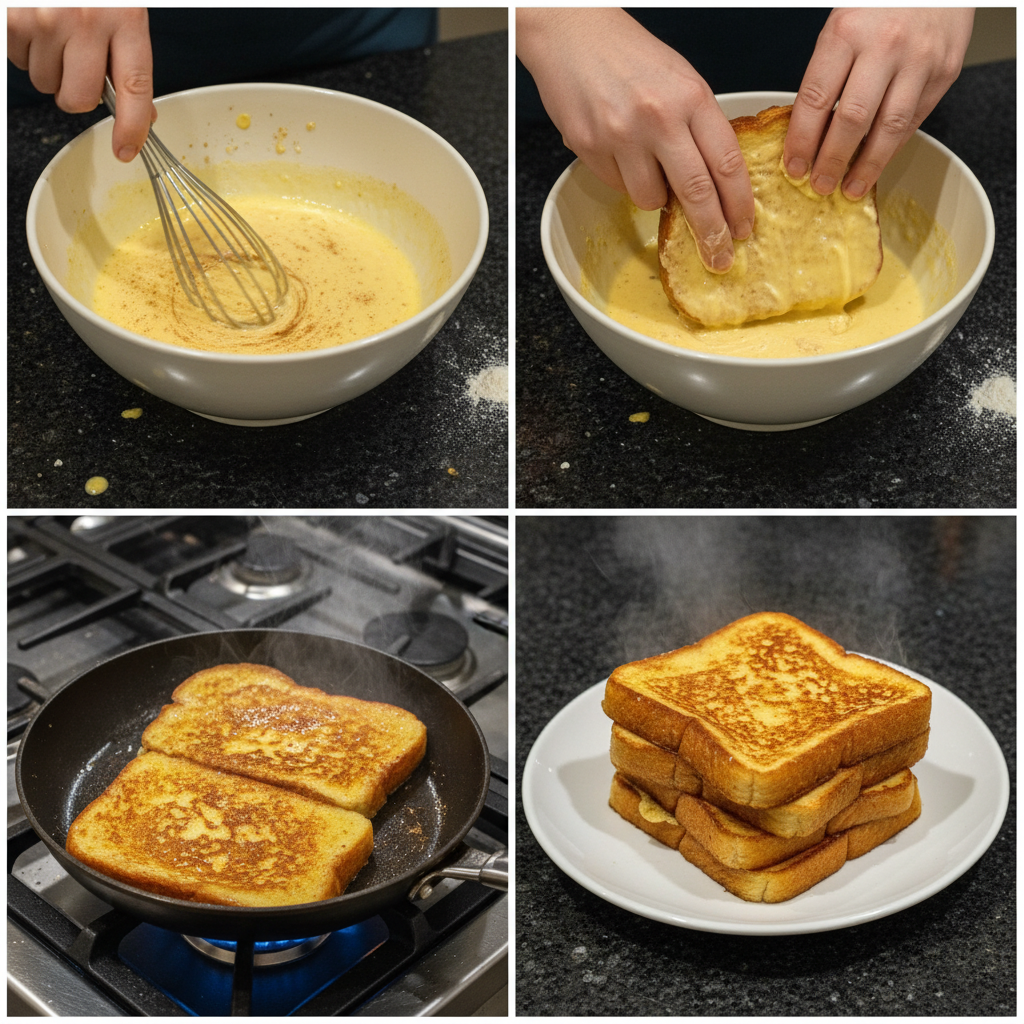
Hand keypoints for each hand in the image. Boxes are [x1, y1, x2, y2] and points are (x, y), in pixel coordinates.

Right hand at [7, 7, 155, 161]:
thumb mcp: (123, 13)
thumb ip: (131, 63)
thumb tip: (143, 116)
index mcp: (125, 19)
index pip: (135, 89)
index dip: (132, 128)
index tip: (126, 150)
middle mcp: (86, 21)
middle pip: (79, 99)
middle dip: (75, 93)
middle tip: (75, 66)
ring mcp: (45, 19)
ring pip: (45, 83)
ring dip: (48, 67)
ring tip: (54, 33)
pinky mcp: (12, 19)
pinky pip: (18, 62)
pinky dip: (24, 49)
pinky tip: (34, 24)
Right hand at [517, 8, 753, 272]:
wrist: (573, 33)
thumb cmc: (629, 55)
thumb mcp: (680, 80)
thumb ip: (698, 126)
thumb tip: (711, 181)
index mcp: (690, 97)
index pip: (726, 163)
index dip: (739, 203)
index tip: (743, 227)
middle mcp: (658, 118)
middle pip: (697, 192)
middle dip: (711, 231)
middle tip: (719, 256)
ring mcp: (621, 136)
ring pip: (650, 198)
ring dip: (655, 195)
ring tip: (646, 165)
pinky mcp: (590, 148)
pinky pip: (617, 186)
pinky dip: (623, 178)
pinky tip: (618, 150)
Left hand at [784, 7, 974, 197]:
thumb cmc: (881, 1)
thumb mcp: (841, 25)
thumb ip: (826, 73)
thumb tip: (807, 130)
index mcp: (847, 32)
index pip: (816, 100)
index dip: (802, 141)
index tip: (794, 167)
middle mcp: (885, 45)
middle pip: (852, 120)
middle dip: (832, 161)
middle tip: (820, 185)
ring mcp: (920, 59)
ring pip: (889, 128)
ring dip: (867, 166)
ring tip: (850, 187)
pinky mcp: (946, 70)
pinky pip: (914, 120)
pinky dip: (892, 148)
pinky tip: (877, 163)